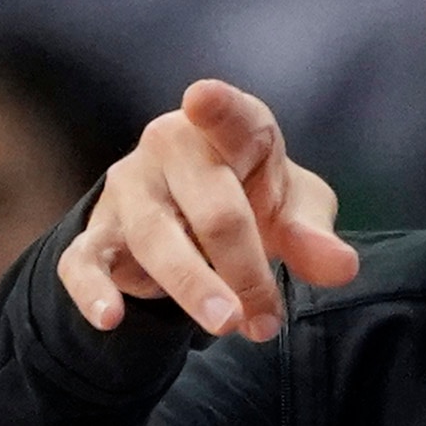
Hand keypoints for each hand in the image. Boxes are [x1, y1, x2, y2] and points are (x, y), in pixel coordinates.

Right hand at [58, 81, 360, 342]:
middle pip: (210, 206)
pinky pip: (84, 259)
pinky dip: (93, 290)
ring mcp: (129, 188)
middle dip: (242, 267)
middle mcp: (170, 147)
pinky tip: (111, 318)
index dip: (217, 107)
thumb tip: (341, 267)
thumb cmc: (252, 197)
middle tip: (266, 320)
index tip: (203, 100)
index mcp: (228, 129)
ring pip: (153, 237)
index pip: (227, 114)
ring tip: (226, 325)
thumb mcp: (294, 210)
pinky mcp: (97, 230)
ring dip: (192, 286)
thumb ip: (314, 235)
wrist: (193, 216)